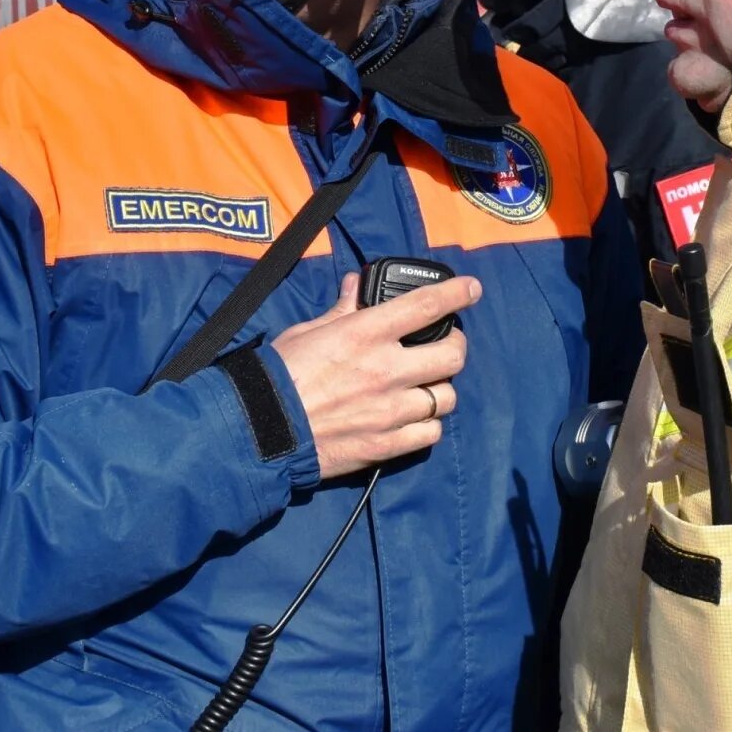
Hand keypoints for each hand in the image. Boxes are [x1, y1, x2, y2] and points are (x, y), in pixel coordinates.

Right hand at [272, 272, 478, 479]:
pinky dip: (428, 424)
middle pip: (453, 354)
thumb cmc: (278, 376)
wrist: (260, 431)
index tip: (472, 288)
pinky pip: (431, 433)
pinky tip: (415, 418)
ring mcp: (390, 410)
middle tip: (445, 344)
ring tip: (427, 385)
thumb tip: (356, 286)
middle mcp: (386, 370)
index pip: (426, 306)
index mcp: (365, 334)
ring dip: (441, 388)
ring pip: (447, 397)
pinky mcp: (386, 444)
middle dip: (455, 345)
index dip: (457, 293)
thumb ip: (342, 310)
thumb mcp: (307, 332)